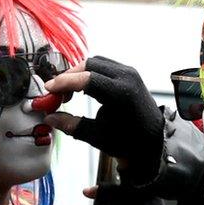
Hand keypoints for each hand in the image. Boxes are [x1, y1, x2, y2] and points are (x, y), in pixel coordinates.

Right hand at [44, 56, 164, 184]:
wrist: (153, 140)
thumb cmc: (129, 142)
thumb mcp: (97, 137)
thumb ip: (72, 126)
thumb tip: (50, 118)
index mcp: (121, 94)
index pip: (86, 79)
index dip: (64, 82)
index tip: (49, 89)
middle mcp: (127, 77)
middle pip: (89, 65)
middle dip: (69, 77)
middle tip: (56, 94)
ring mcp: (130, 73)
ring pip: (95, 63)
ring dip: (78, 74)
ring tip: (68, 93)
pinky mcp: (129, 74)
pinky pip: (104, 66)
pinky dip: (89, 74)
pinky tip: (82, 89)